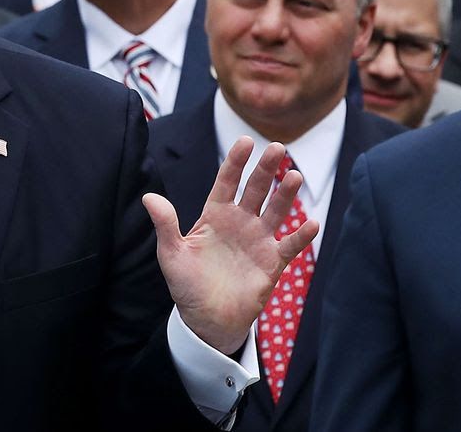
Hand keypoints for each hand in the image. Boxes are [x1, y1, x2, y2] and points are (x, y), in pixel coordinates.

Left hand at [143, 137, 318, 354]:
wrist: (207, 320)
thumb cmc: (187, 284)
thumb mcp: (171, 254)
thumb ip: (165, 224)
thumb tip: (149, 197)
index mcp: (214, 215)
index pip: (226, 182)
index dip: (235, 162)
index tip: (245, 141)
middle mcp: (239, 222)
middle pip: (255, 190)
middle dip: (265, 169)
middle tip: (277, 147)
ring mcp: (258, 240)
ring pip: (275, 211)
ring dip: (286, 195)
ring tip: (295, 176)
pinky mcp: (272, 262)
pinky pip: (289, 245)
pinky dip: (301, 235)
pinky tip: (311, 223)